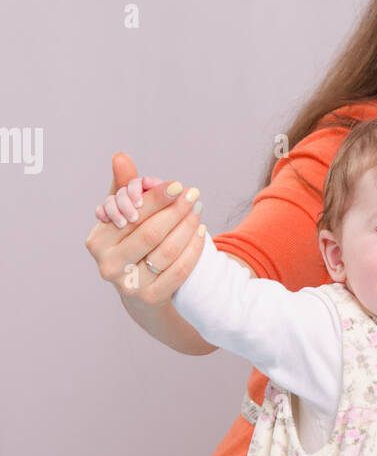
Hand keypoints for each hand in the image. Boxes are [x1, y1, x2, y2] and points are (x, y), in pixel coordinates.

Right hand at [85, 151, 206, 302]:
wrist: (141, 291)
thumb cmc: (132, 245)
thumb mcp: (126, 217)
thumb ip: (123, 187)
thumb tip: (120, 157)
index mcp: (97, 241)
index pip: (132, 215)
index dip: (156, 198)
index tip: (178, 185)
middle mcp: (108, 265)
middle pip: (150, 232)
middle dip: (175, 211)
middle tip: (193, 196)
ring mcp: (129, 285)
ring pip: (167, 250)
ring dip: (187, 227)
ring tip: (197, 211)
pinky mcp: (151, 298)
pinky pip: (180, 269)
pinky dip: (193, 249)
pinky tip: (200, 232)